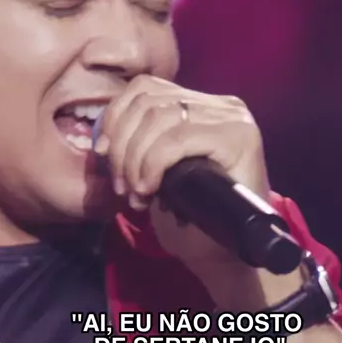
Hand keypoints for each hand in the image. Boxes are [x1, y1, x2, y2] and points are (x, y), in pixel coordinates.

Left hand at [95, 75, 271, 290]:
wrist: (231, 254)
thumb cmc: (194, 218)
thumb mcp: (159, 172)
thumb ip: (140, 144)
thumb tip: (103, 137)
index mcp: (202, 105)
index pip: (145, 88)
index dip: (115, 117)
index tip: (102, 154)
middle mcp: (221, 105)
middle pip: (148, 103)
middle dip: (122, 145)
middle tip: (121, 185)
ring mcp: (233, 119)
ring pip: (160, 119)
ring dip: (136, 159)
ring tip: (136, 193)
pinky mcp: (239, 138)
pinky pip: (178, 140)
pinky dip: (154, 164)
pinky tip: (149, 188)